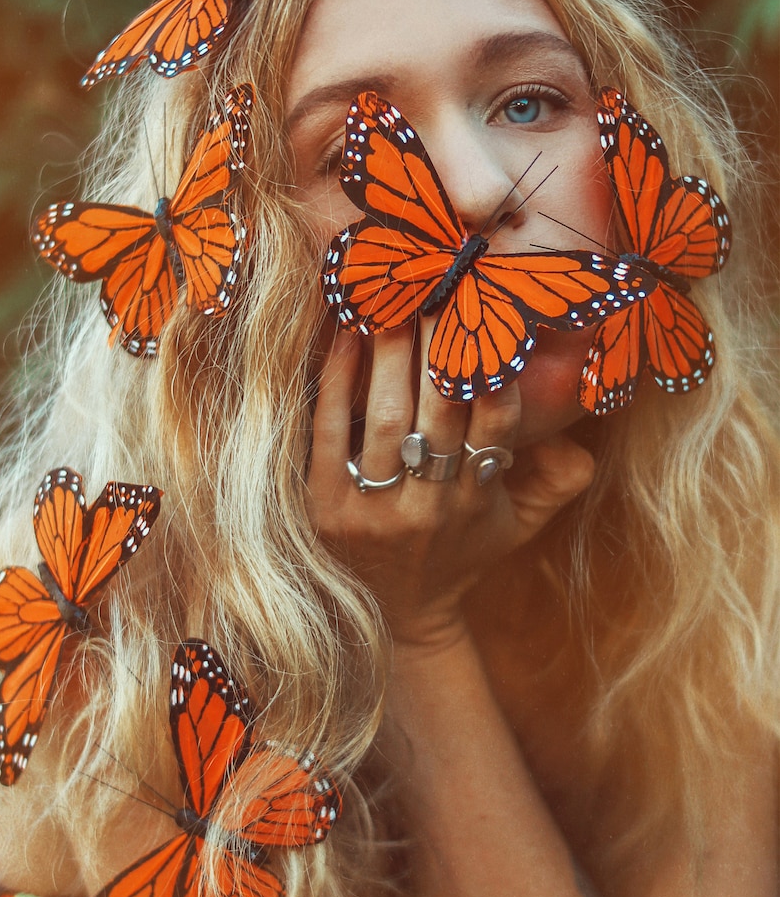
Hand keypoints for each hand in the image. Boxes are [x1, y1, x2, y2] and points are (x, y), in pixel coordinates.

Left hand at [307, 324, 594, 645]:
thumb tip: (570, 432)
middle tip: (439, 286)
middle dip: (439, 346)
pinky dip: (338, 379)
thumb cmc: (465, 551)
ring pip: (385, 418)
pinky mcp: (325, 504)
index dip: (493, 373)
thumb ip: (560, 479)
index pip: (495, 428)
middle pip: (437, 413)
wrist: (399, 610)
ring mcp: (373, 507)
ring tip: (395, 298)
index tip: (491, 320)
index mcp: (478, 502)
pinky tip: (347, 334)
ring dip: (391, 353)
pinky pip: (330, 431)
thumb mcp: (523, 524)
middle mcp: (428, 507)